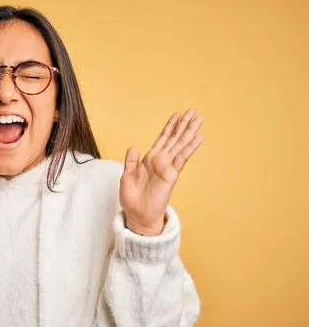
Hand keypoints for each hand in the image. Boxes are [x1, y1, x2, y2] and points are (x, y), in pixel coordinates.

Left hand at [119, 109, 203, 235]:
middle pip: (175, 139)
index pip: (162, 139)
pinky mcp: (171, 174)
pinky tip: (198, 137)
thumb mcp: (127, 176)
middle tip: (193, 111)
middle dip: (183, 125)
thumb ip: (131, 161)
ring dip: (189, 132)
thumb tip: (134, 146)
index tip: (177, 115)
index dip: (169, 127)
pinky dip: (190, 147)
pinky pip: (182, 158)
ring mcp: (168, 167)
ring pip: (180, 145)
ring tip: (199, 119)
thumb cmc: (132, 198)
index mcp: (150, 160)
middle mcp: (161, 161)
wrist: (137, 215)